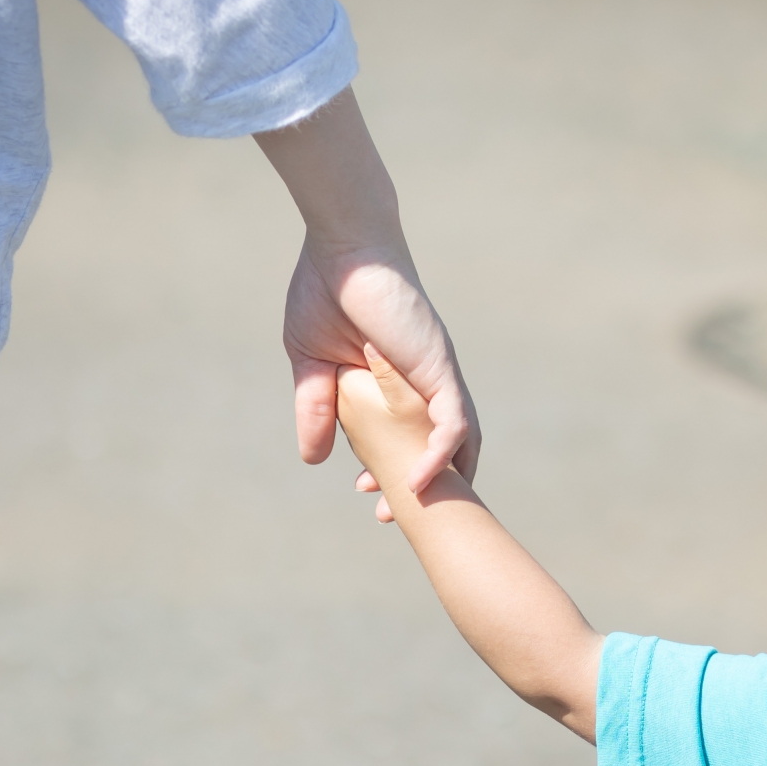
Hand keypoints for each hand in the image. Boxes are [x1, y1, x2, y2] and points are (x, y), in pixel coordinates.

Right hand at [283, 238, 476, 519]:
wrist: (342, 248)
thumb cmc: (325, 291)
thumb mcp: (311, 364)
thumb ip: (315, 407)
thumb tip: (313, 459)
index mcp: (399, 382)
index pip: (410, 438)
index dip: (394, 471)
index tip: (367, 494)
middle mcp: (427, 383)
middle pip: (443, 449)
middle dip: (422, 489)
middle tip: (388, 517)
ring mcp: (437, 376)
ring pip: (456, 443)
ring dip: (436, 482)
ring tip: (405, 509)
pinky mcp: (439, 367)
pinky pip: (453, 422)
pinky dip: (441, 456)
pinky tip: (419, 482)